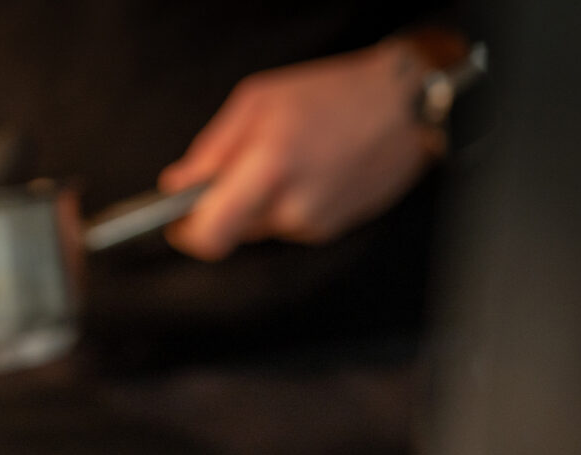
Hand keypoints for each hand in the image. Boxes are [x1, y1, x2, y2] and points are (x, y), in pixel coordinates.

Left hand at [159, 40, 444, 258]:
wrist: (404, 109)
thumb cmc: (333, 95)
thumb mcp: (258, 101)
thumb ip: (211, 150)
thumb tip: (177, 186)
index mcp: (269, 168)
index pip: (209, 234)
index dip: (186, 231)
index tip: (177, 218)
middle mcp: (292, 206)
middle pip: (229, 232)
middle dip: (221, 206)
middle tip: (233, 170)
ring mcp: (312, 224)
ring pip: (256, 228)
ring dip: (254, 201)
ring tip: (282, 159)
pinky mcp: (327, 232)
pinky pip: (283, 224)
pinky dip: (282, 202)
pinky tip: (305, 170)